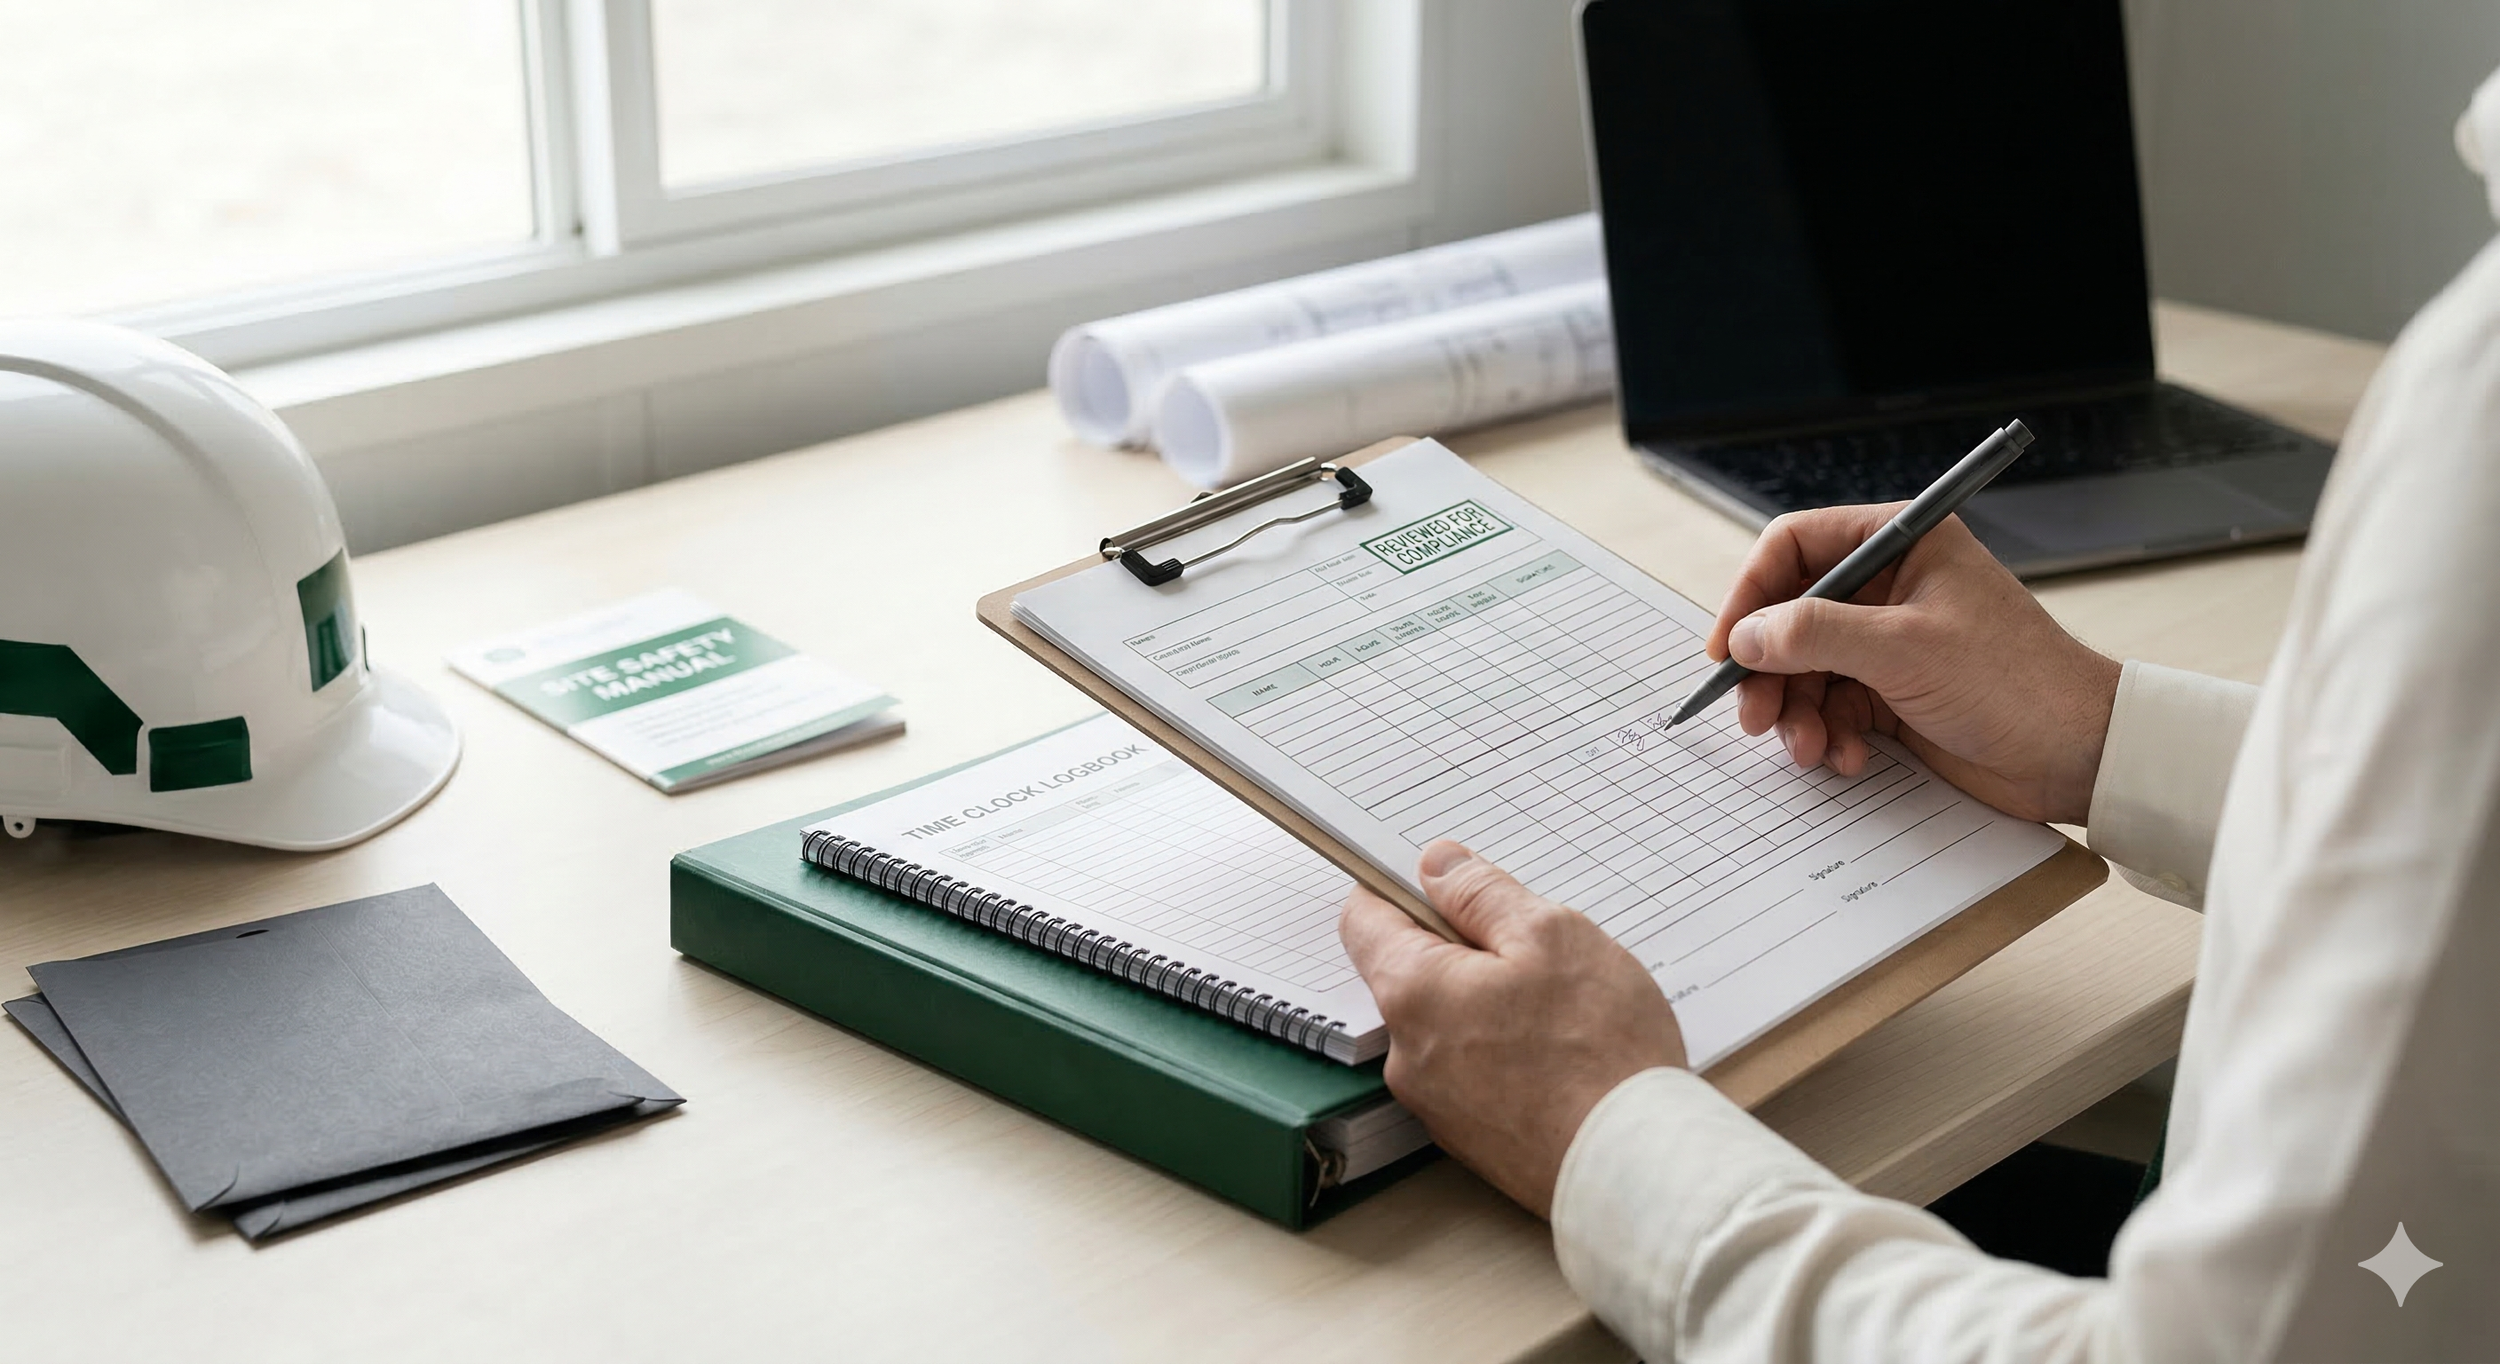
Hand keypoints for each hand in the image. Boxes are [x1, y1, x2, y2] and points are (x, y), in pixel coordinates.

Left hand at [1339, 841, 1683, 1217]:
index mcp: (1412, 993)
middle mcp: (1405, 1054)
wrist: (1635, 1169)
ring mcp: (1435, 1104)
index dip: (1402, 887)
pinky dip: (1505, 1052)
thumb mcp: (1551, 935)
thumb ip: (1481, 893)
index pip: (1364, 918)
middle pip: (1412, 971)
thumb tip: (1436, 865)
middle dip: (1465, 949)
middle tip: (1536, 952)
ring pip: (1448, 1023)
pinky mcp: (1469, 1139)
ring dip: (1490, 1003)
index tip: (1450, 884)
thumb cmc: (1600, 1051)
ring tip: (1561, 1010)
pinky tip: (1561, 1056)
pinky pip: (1472, 1071)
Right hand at [1708, 506, 2121, 824]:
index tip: (1727, 649)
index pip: (1794, 548)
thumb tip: (1745, 637)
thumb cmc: (2015, 682)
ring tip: (1811, 748)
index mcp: (1901, 543)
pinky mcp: (1894, 692)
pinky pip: (1832, 707)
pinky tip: (1848, 757)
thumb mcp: (1904, 649)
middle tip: (1754, 715)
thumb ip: (1815, 634)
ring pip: (1804, 668)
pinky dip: (1828, 735)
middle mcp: (1889, 585)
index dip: (1751, 595)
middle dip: (1769, 670)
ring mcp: (1889, 642)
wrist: (2079, 754)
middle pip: (1790, 615)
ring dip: (1797, 713)